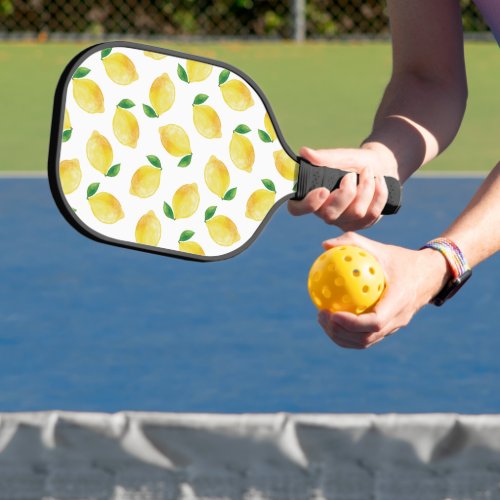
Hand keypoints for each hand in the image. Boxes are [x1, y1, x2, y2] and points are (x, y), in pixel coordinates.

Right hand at [288, 145, 396, 230]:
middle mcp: (324, 212)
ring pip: (356, 213)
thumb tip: (304, 152)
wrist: (379, 166)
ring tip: (368, 172)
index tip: (323, 190)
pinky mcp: (361, 224)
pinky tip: (379, 181)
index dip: (308, 204)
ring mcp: (343, 221)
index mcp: (312, 196)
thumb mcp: (341, 156)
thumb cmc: (354, 162)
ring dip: (366, 188)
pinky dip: (379, 193)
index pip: (297, 209)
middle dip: (346, 193)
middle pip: (330, 215)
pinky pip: (372, 214)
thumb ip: (324, 157)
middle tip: (351, 175)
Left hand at [316, 232, 450, 348]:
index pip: (375, 321)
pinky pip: (366, 337)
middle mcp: (398, 319)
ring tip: (323, 319)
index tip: (332, 313)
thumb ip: (353, 243)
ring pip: (365, 342)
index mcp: (399, 301)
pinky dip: (347, 334)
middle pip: (366, 338)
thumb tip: (325, 245)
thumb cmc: (401, 259)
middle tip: (321, 315)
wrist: (429, 275)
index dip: (352, 323)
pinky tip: (332, 319)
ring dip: (341, 336)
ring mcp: (394, 327)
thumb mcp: (380, 248)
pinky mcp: (389, 329)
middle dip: (340, 332)